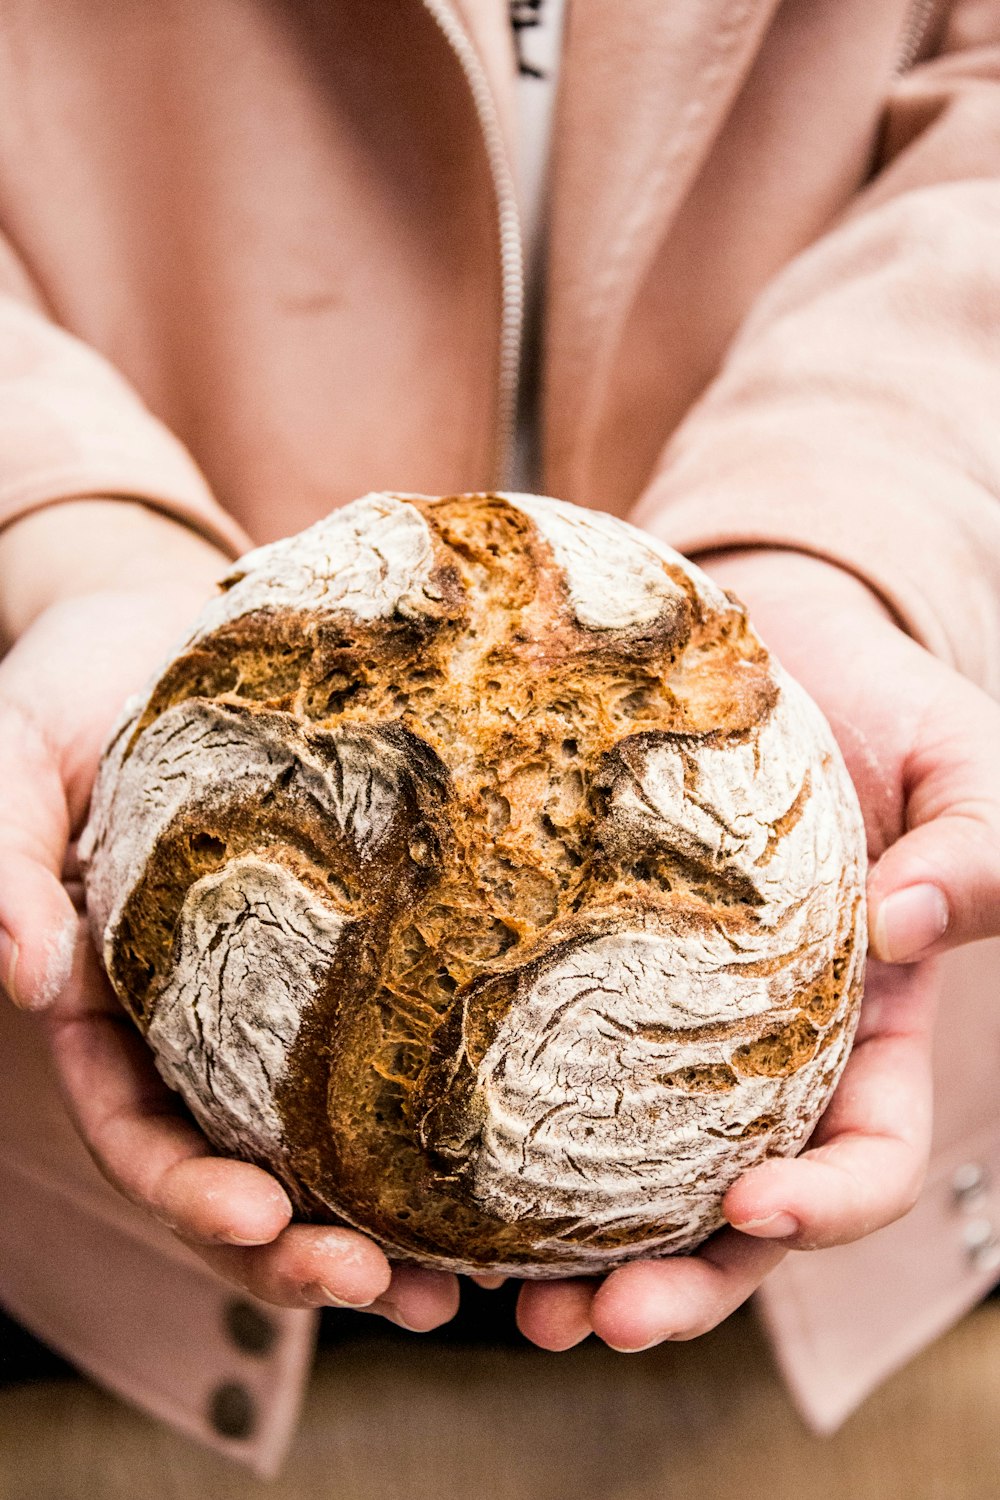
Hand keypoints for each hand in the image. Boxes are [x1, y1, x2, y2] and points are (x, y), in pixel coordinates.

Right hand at [0, 510, 459, 1330]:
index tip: (257, 1218)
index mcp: (112, 1010)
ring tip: (465, 1286)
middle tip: (387, 1291)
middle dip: (303, 1248)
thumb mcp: (9, 758)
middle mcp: (199, 1027)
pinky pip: (402, 1042)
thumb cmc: (73, 691)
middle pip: (245, 1168)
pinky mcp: (367, 947)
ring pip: (332, 1139)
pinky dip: (447, 1117)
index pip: (140, 1132)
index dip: (189, 1193)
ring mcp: (284, 998)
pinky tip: (517, 1154)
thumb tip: (25, 978)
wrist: (168, 625)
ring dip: (389, 1225)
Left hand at [515, 548, 997, 1351]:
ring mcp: (669, 1032)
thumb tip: (903, 926)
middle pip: (736, 1216)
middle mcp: (767, 1059)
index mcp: (869, 1032)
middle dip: (683, 1285)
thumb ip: (973, 849)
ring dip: (582, 1258)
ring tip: (509, 1303)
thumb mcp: (959, 765)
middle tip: (602, 1322)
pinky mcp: (580, 985)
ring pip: (634, 1180)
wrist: (772, 658)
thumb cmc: (879, 711)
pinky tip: (437, 1182)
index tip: (753, 1210)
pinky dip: (504, 1148)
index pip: (868, 1154)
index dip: (825, 1205)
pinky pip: (546, 1075)